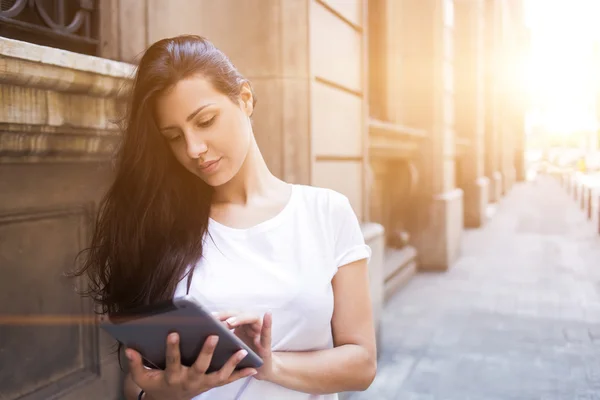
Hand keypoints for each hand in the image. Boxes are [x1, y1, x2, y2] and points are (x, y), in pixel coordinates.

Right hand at [126, 333, 256, 399]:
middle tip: (213, 335)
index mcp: (172, 376)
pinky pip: (229, 380)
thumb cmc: (157, 384)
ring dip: (231, 363)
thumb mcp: (143, 378)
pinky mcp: (213, 384)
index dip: (172, 348)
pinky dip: (241, 374)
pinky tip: (253, 366)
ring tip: (241, 350)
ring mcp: (204, 384)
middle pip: (200, 366)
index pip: (172, 361)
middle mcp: (190, 380)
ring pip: (219, 375)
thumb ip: (136, 364)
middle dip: (207, 352)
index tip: (173, 332)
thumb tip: (129, 349)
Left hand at [213, 311, 274, 381]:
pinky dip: (267, 323)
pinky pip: (267, 333)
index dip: (219, 315)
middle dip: (227, 315)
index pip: (229, 316)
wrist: (261, 370)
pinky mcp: (266, 343)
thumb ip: (224, 339)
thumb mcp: (232, 348)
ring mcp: (259, 331)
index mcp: (241, 325)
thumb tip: (203, 333)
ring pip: (252, 318)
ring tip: (230, 322)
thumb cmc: (244, 358)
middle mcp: (250, 325)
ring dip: (241, 318)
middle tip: (215, 319)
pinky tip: (267, 314)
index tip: (208, 317)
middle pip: (239, 314)